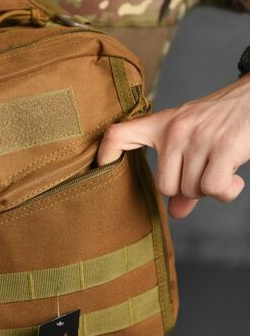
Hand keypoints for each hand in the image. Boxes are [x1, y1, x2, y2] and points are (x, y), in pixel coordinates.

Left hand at [98, 76, 248, 217]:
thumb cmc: (221, 123)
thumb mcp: (195, 143)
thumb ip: (183, 178)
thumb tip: (176, 213)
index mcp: (162, 125)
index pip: (120, 134)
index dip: (106, 153)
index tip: (100, 166)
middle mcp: (175, 130)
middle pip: (166, 186)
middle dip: (188, 190)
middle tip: (206, 173)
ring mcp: (198, 137)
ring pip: (192, 189)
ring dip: (211, 189)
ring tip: (224, 168)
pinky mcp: (223, 146)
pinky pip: (213, 188)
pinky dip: (226, 192)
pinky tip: (235, 179)